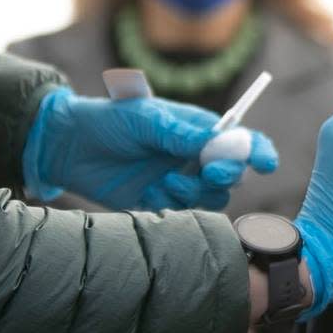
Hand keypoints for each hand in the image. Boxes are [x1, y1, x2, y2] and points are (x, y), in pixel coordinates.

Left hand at [22, 88, 278, 211]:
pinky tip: (151, 193)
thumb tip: (218, 140)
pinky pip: (182, 214)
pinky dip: (173, 207)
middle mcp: (193, 158)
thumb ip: (182, 132)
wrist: (67, 145)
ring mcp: (178, 181)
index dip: (258, 151)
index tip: (265, 162)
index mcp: (198, 131)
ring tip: (167, 183)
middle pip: (231, 174)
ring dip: (196, 194)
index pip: (239, 141)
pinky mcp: (158, 203)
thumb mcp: (147, 118)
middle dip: (226, 175)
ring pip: (211, 198)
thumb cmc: (109, 119)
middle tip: (206, 172)